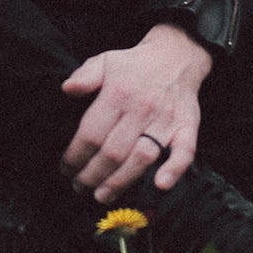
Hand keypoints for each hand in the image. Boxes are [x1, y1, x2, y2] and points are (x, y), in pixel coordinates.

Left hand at [60, 23, 210, 201]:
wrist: (176, 56)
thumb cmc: (134, 64)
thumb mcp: (105, 60)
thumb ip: (85, 75)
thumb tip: (67, 89)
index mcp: (118, 93)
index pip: (92, 133)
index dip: (76, 156)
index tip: (66, 168)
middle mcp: (142, 109)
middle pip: (114, 152)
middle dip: (92, 175)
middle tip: (79, 187)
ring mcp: (166, 120)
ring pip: (142, 158)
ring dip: (121, 182)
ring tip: (102, 196)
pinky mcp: (187, 128)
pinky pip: (184, 152)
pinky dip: (174, 170)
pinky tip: (159, 185)